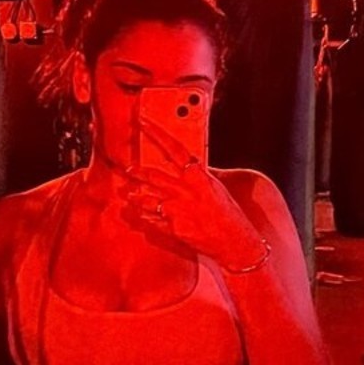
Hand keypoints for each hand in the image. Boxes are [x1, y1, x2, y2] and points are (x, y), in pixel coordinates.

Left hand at [124, 117, 266, 269]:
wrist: (234, 241)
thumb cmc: (228, 214)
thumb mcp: (215, 188)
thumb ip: (199, 176)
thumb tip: (188, 166)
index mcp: (198, 177)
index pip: (175, 149)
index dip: (158, 133)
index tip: (144, 122)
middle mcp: (185, 191)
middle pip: (153, 176)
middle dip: (138, 173)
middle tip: (129, 170)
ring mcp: (176, 210)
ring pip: (146, 199)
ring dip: (136, 197)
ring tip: (130, 195)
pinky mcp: (172, 228)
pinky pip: (152, 219)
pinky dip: (146, 216)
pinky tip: (142, 215)